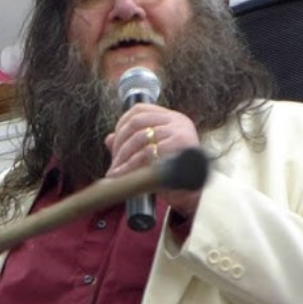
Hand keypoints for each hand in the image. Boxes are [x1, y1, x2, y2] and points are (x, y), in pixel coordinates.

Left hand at [105, 102, 201, 217]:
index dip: (121, 124)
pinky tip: (122, 175)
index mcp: (172, 118)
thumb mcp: (152, 154)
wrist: (194, 193)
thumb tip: (108, 139)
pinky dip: (130, 165)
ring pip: (139, 138)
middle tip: (114, 163)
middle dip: (120, 144)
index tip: (114, 143)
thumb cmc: (173, 173)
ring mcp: (180, 132)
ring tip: (115, 172)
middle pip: (136, 123)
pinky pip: (146, 153)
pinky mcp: (180, 147)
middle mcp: (177, 121)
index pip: (139, 110)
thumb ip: (132, 144)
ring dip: (122, 157)